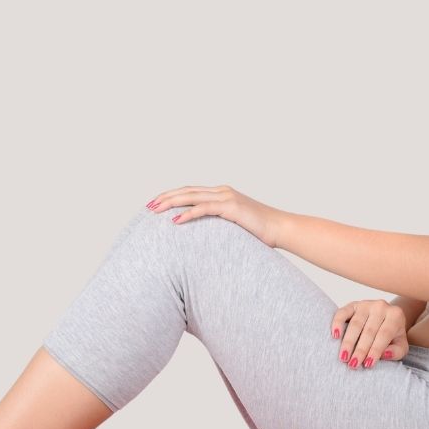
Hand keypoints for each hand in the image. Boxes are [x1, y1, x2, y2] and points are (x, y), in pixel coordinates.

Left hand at [145, 184, 287, 248]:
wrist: (280, 228)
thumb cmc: (260, 232)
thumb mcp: (235, 226)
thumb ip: (219, 225)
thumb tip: (203, 237)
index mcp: (222, 193)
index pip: (191, 191)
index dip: (171, 196)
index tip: (156, 204)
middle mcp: (222, 191)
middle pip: (187, 191)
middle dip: (165, 198)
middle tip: (148, 206)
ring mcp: (226, 197)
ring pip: (191, 197)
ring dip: (171, 203)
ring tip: (155, 211)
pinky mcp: (231, 207)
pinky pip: (204, 209)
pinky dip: (187, 214)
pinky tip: (174, 221)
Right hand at [331, 299, 409, 369]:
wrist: (386, 318)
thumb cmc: (393, 336)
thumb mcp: (400, 345)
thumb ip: (396, 351)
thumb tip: (384, 354)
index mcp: (395, 316)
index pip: (384, 334)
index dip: (375, 350)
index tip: (368, 365)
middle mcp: (381, 307)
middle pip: (369, 331)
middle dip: (360, 349)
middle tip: (353, 364)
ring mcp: (366, 304)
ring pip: (355, 324)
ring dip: (348, 342)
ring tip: (343, 357)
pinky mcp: (353, 305)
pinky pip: (343, 312)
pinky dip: (337, 323)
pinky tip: (335, 336)